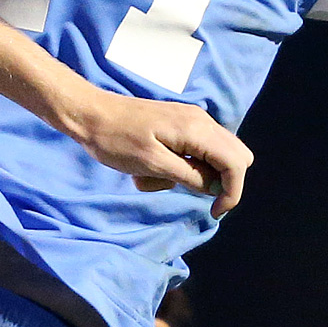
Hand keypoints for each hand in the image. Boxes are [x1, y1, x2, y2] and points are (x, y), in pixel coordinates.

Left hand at [59, 90, 251, 215]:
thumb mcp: (151, 164)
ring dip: (199, 175)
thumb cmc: (116, 141)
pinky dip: (186, 165)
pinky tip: (156, 169)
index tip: (214, 212)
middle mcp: (200, 120)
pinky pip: (198, 150)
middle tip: (192, 195)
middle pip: (236, 156)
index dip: (232, 192)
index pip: (236, 162)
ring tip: (162, 179)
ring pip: (218, 154)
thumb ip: (189, 176)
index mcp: (196, 128)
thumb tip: (216, 188)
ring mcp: (191, 120)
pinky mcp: (180, 124)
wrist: (90, 114)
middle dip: (221, 182)